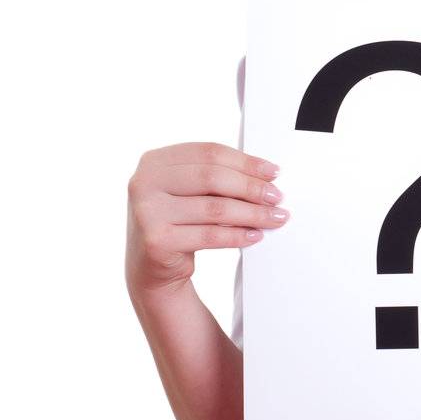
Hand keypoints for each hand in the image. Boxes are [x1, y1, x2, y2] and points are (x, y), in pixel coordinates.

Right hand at [125, 142, 287, 300]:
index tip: (272, 172)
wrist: (152, 266)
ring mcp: (147, 212)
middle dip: (251, 187)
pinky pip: (210, 235)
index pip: (209, 153)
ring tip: (274, 218)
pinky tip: (255, 235)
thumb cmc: (177, 222)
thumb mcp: (189, 192)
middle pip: (212, 177)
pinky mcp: (157, 241)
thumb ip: (217, 176)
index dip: (245, 161)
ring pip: (215, 208)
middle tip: (276, 197)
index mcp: (154, 161)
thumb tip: (266, 175)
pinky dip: (238, 235)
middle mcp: (144, 183)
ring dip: (252, 213)